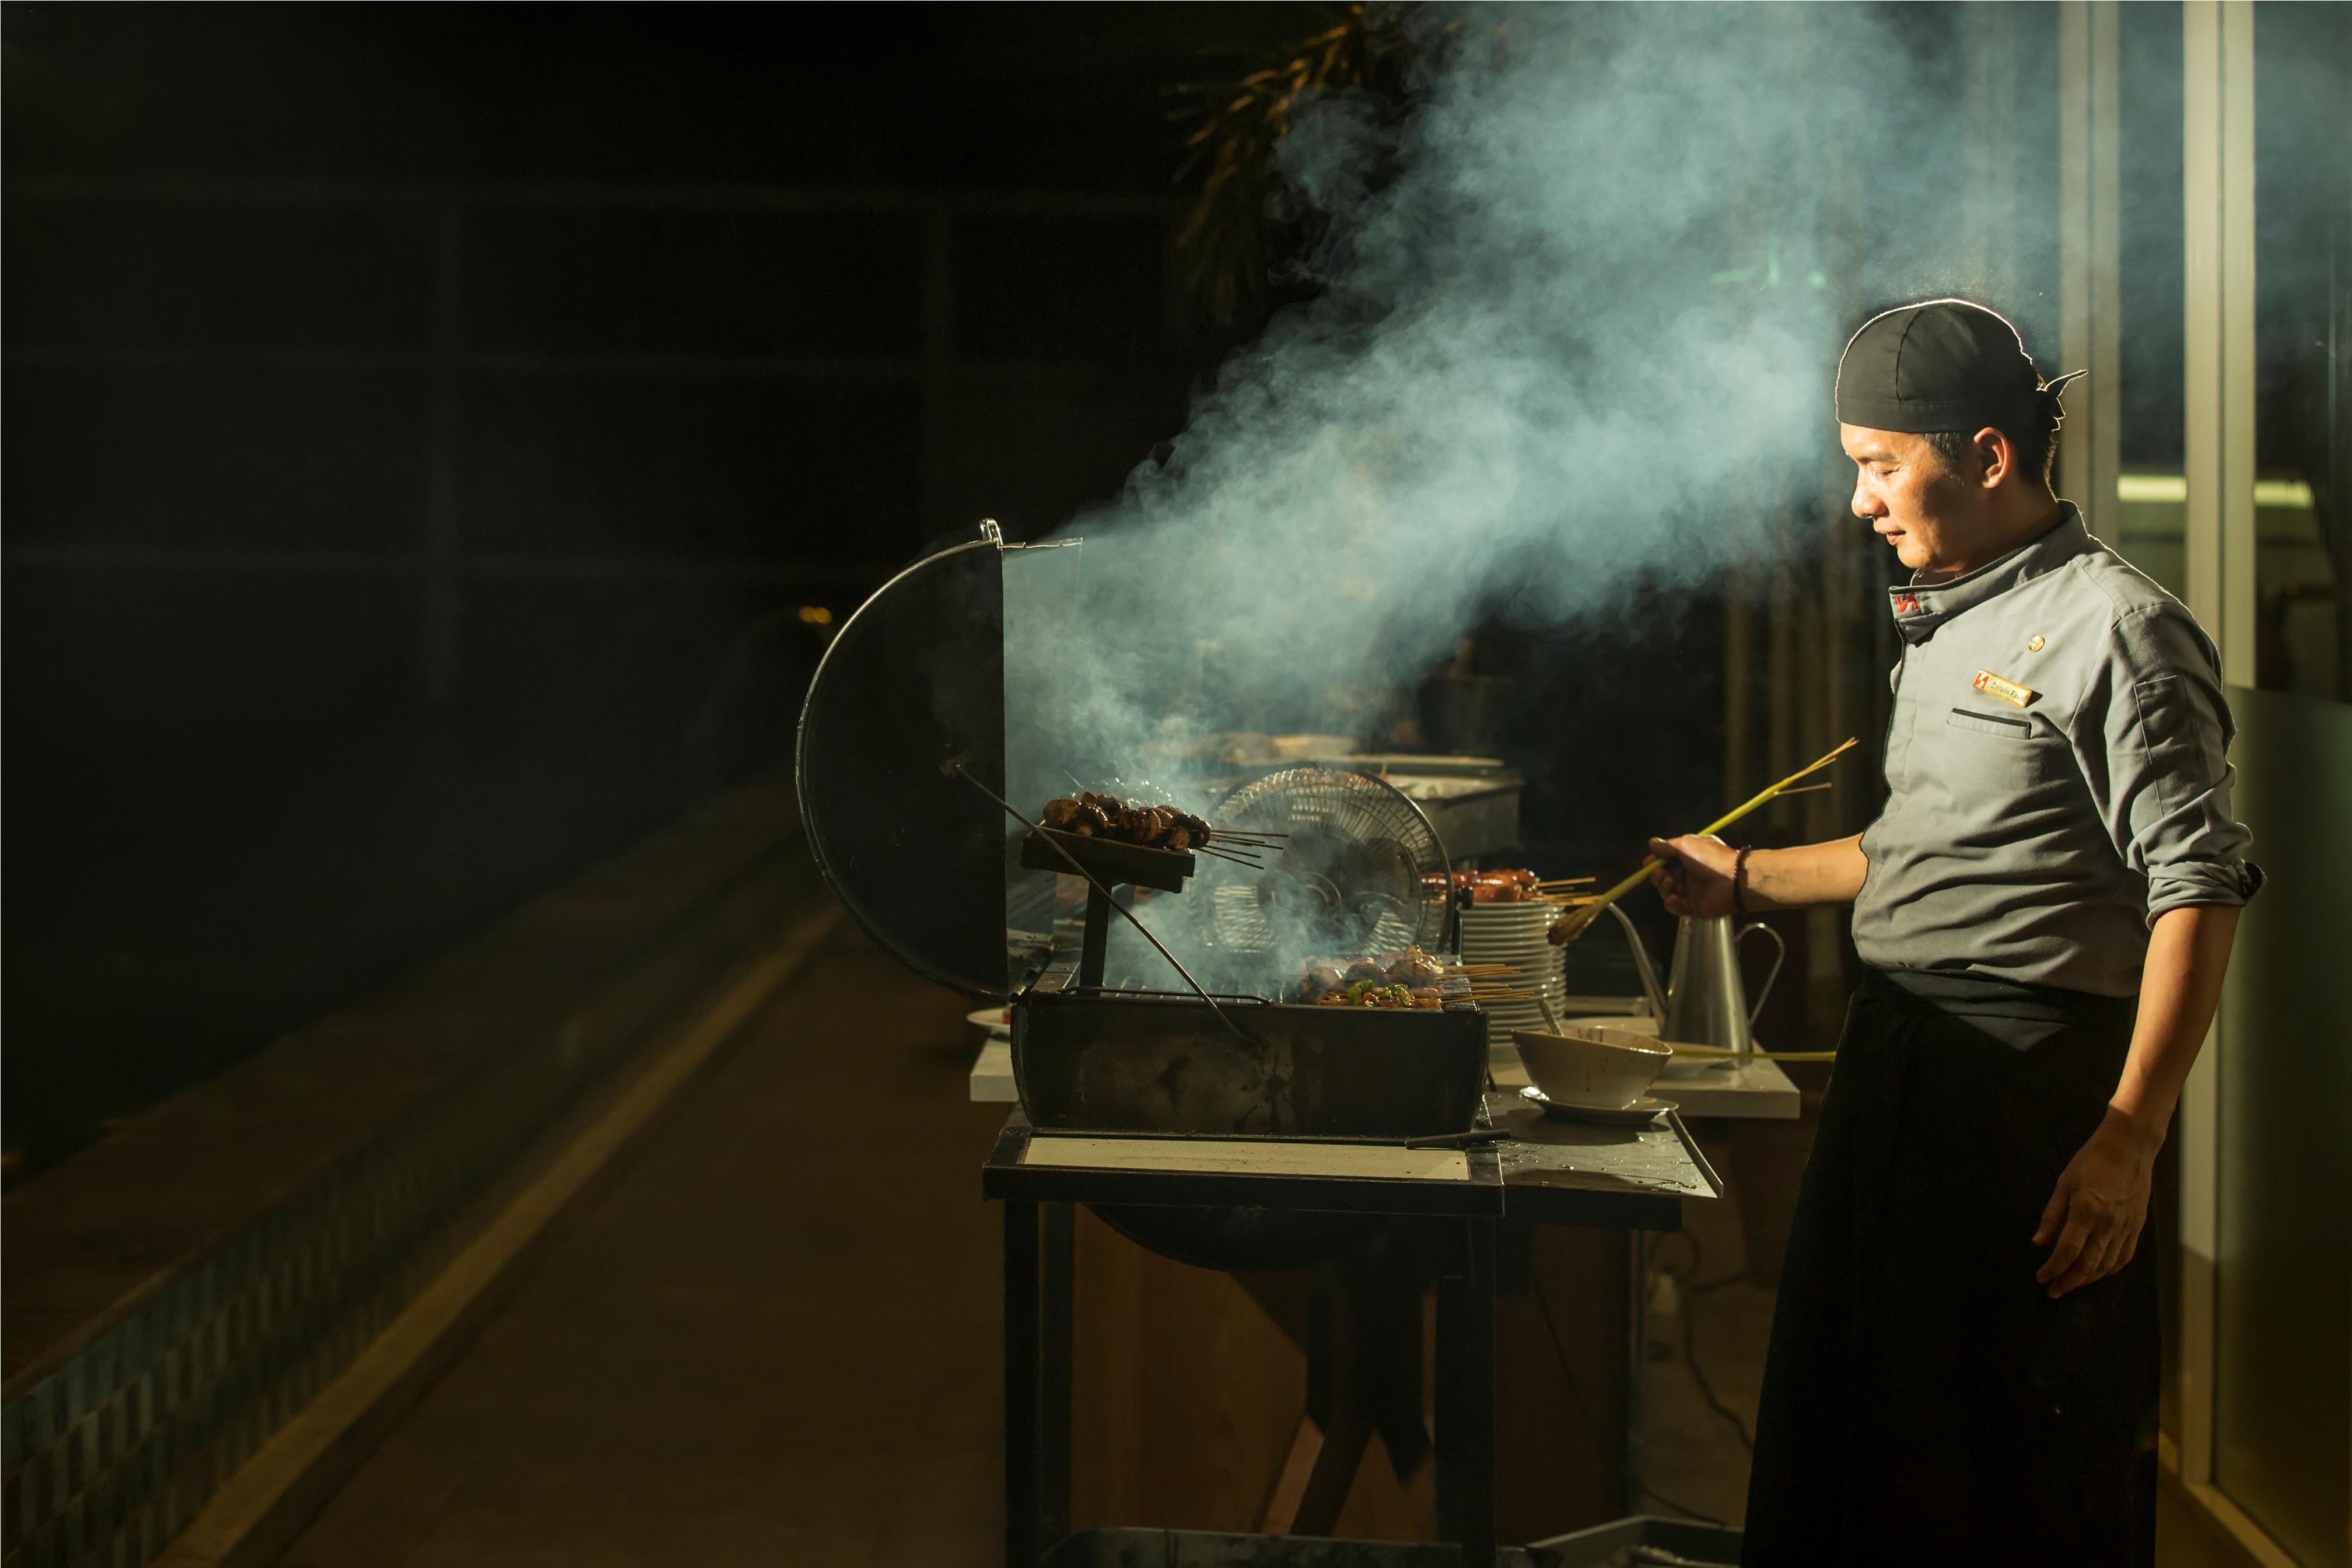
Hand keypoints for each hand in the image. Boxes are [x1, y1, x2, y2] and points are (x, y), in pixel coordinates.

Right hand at [1648, 835, 1738, 918]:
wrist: (1734, 879)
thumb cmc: (1711, 858)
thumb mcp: (1686, 844)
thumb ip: (1667, 846)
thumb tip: (1652, 843)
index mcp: (1688, 859)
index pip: (1666, 861)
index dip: (1655, 862)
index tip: (1647, 864)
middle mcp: (1688, 875)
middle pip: (1663, 878)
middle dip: (1657, 876)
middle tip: (1661, 874)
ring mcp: (1691, 892)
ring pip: (1667, 893)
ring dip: (1664, 888)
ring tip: (1670, 883)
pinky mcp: (1693, 908)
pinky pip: (1675, 908)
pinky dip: (1671, 903)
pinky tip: (1674, 897)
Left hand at [2033, 1107, 2158, 1298]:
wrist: (2130, 1147)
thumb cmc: (2092, 1161)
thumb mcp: (2064, 1183)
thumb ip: (2052, 1216)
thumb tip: (2038, 1243)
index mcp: (2087, 1212)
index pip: (2067, 1251)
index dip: (2053, 1268)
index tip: (2041, 1277)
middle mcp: (2108, 1225)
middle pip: (2087, 1265)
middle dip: (2068, 1282)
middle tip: (2053, 1291)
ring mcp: (2125, 1227)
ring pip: (2106, 1265)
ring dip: (2087, 1279)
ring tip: (2071, 1283)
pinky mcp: (2137, 1227)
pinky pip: (2124, 1257)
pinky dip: (2109, 1269)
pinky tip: (2098, 1272)